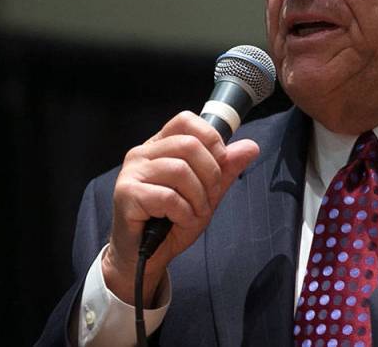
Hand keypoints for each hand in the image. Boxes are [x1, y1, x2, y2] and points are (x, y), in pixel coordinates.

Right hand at [102, 112, 259, 304]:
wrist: (145, 257)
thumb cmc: (173, 222)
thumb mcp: (207, 193)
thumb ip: (226, 169)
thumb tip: (251, 146)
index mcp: (160, 146)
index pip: (186, 120)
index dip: (210, 139)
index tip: (219, 163)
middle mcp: (142, 154)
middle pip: (189, 145)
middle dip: (211, 174)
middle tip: (210, 197)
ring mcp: (132, 173)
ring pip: (180, 170)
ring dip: (198, 197)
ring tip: (195, 212)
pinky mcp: (127, 194)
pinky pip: (168, 196)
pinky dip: (184, 212)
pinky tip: (181, 221)